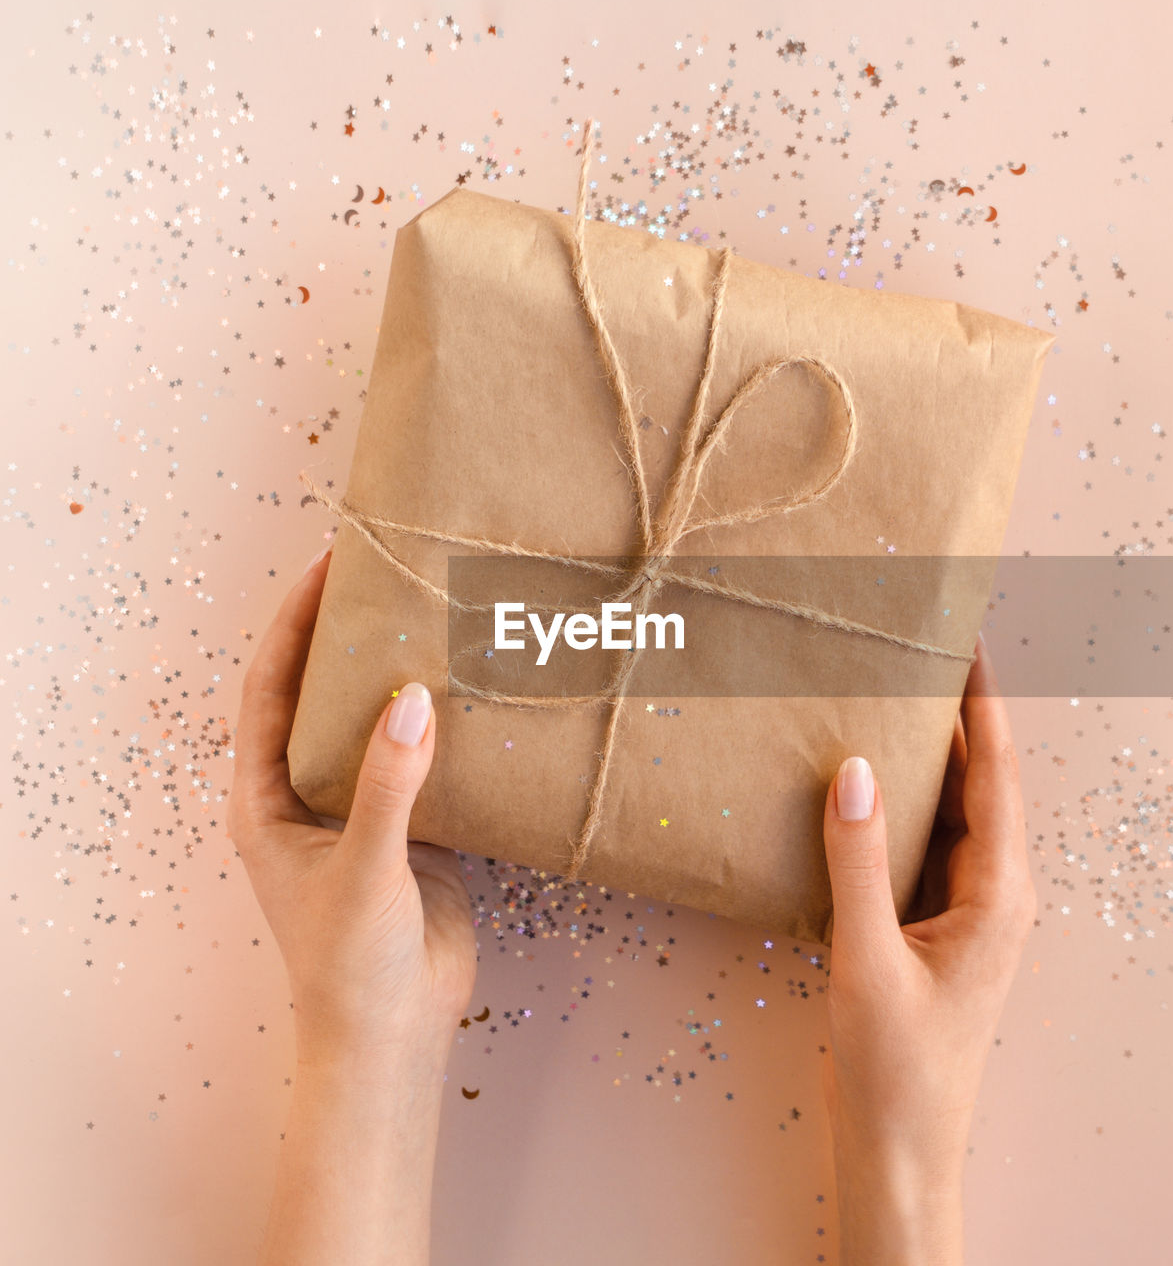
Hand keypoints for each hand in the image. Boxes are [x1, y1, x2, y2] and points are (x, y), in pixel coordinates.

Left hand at [228, 546, 476, 1065]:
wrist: (396, 1034)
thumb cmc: (351, 965)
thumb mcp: (361, 869)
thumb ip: (386, 785)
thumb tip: (411, 697)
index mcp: (267, 799)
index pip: (270, 689)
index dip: (294, 625)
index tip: (328, 567)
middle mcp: (310, 794)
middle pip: (322, 694)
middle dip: (346, 635)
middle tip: (386, 574)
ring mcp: (364, 808)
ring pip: (377, 722)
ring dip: (400, 674)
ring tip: (434, 616)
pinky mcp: (415, 826)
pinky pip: (427, 759)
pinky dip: (447, 723)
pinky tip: (475, 690)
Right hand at [820, 634, 1034, 1265]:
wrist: (898, 1146)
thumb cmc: (895, 1065)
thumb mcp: (867, 957)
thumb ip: (857, 860)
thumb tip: (852, 769)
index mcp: (998, 893)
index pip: (995, 774)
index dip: (982, 705)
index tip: (964, 643)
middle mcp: (991, 891)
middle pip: (973, 784)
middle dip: (946, 722)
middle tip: (905, 660)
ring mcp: (962, 909)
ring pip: (944, 813)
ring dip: (916, 763)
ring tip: (876, 705)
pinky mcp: (930, 925)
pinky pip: (918, 846)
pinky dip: (892, 809)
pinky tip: (854, 787)